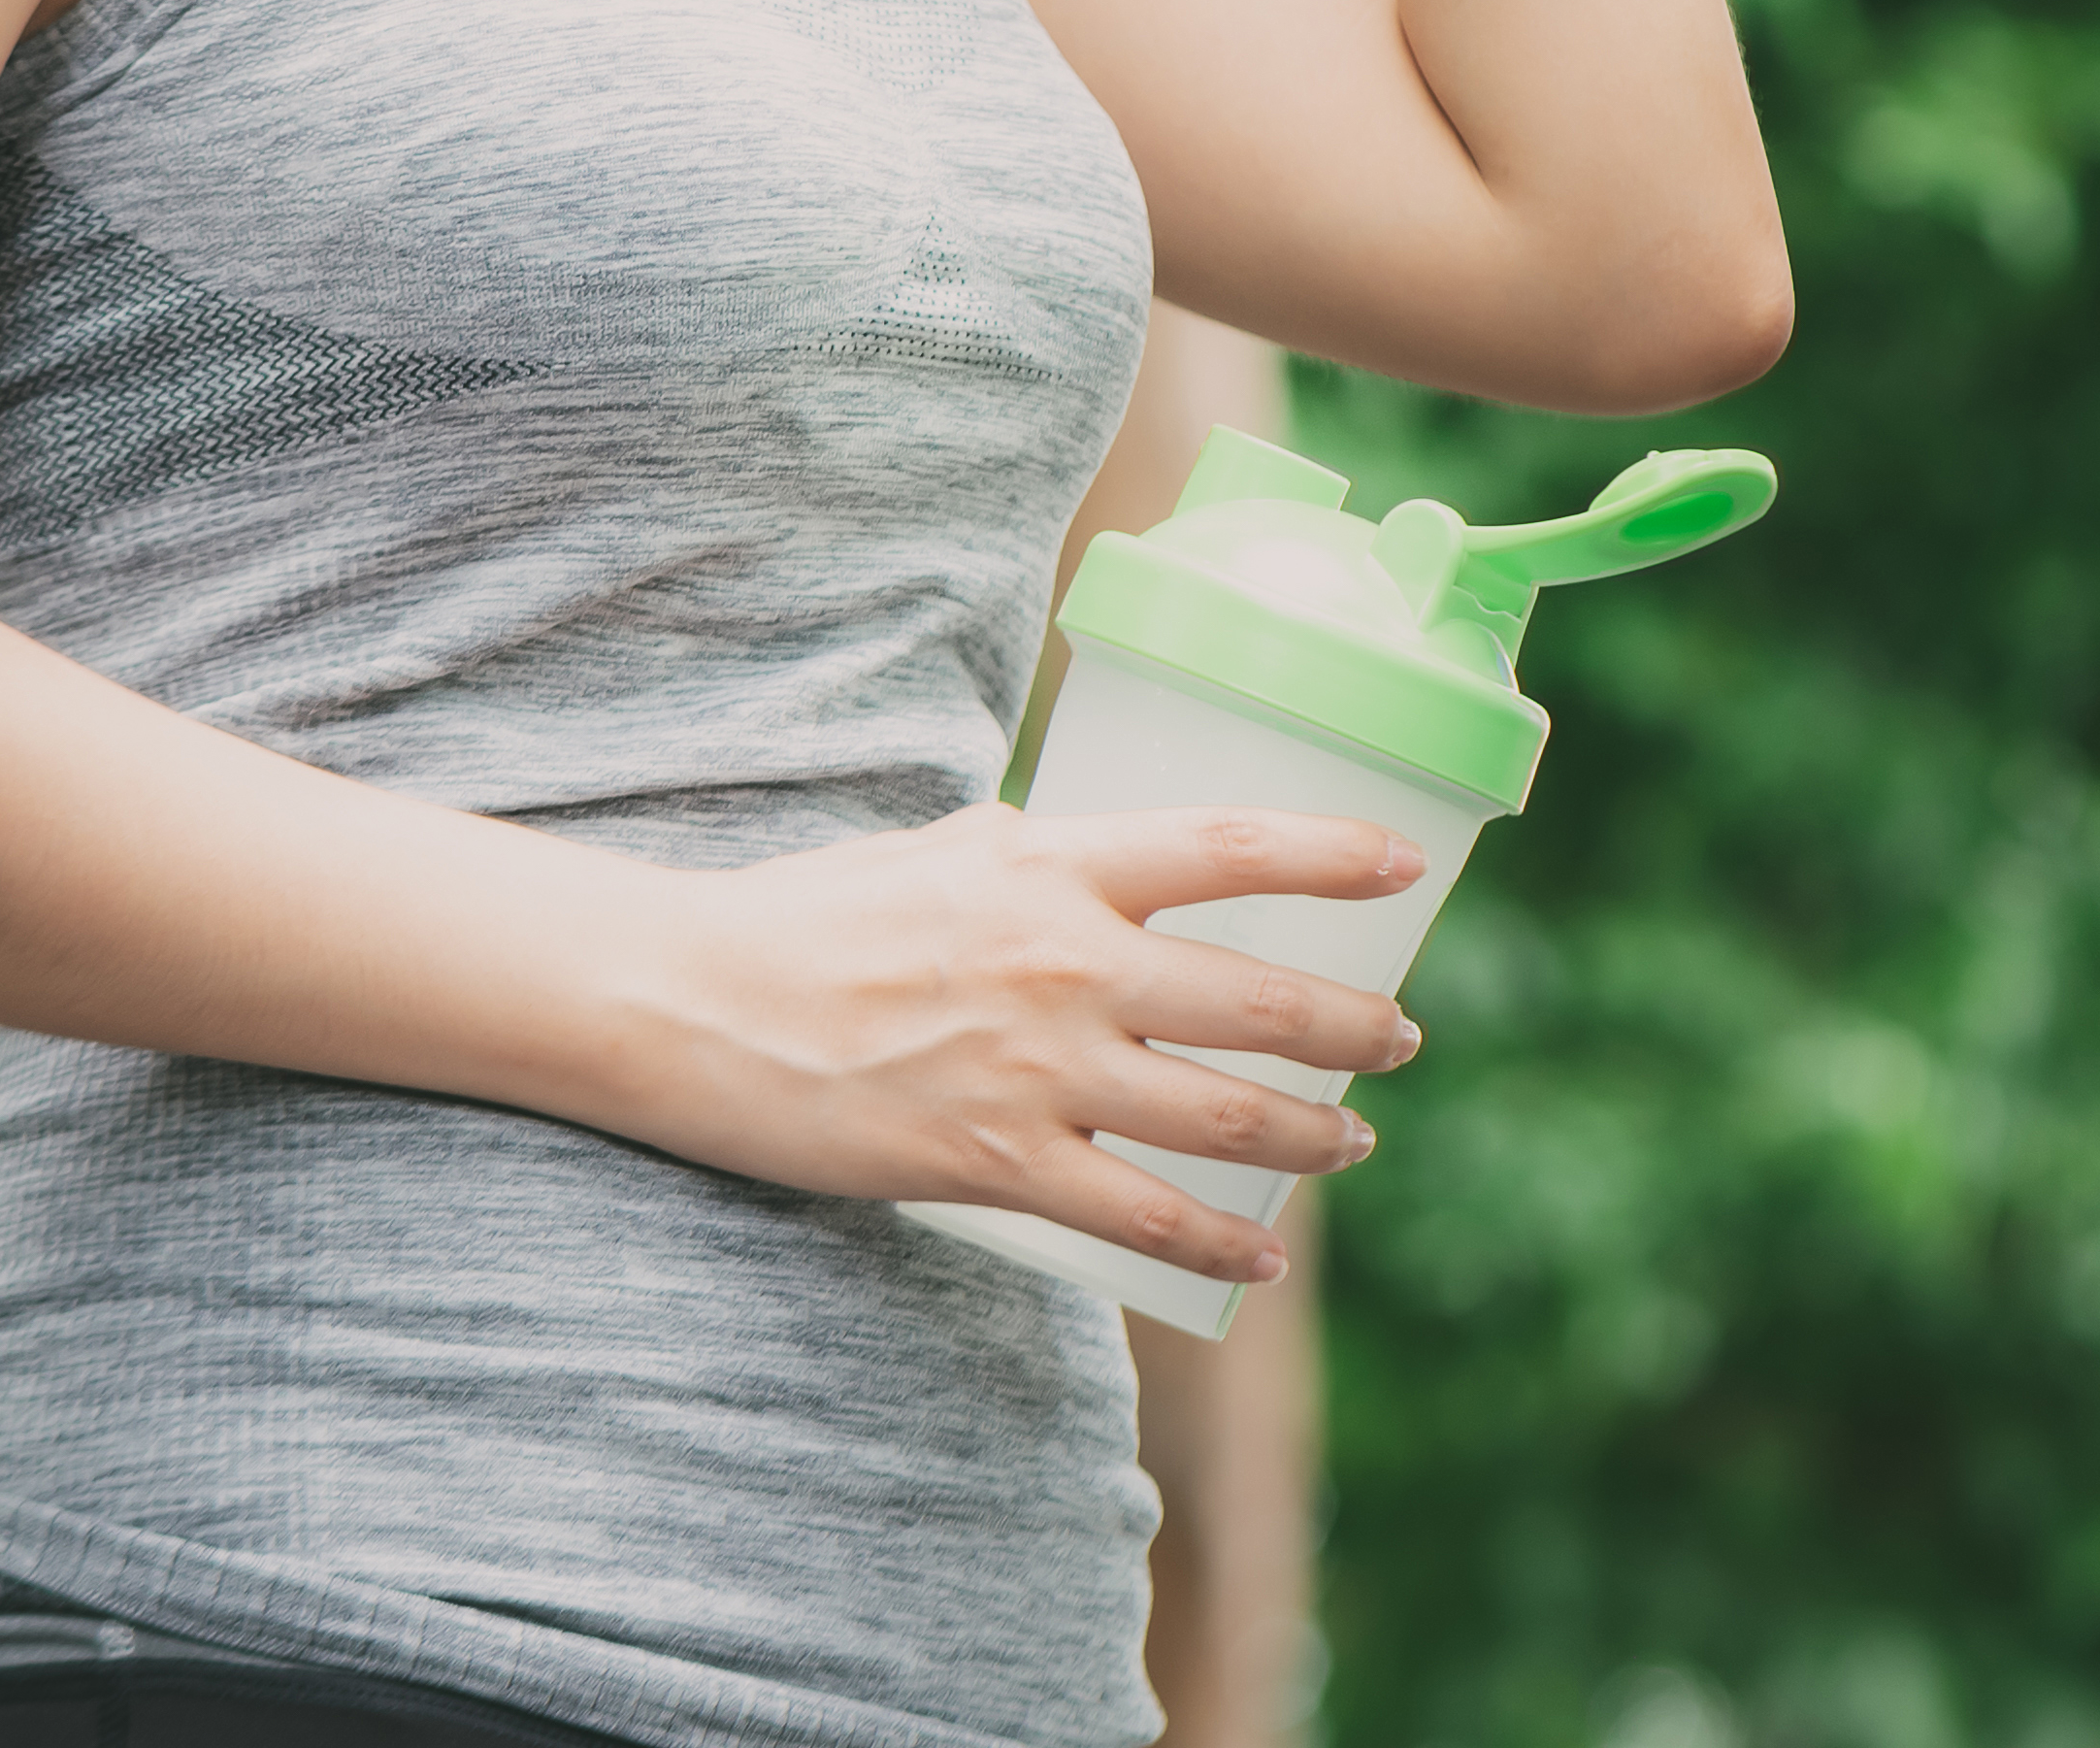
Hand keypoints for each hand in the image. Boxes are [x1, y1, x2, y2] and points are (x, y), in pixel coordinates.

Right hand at [620, 802, 1426, 1284]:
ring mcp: (1038, 1069)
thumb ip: (1033, 856)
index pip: (1227, 847)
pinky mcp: (998, 1162)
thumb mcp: (936, 847)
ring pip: (1224, 1113)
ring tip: (1356, 1137)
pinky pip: (1143, 1215)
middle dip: (1356, 1026)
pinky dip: (1220, 1240)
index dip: (1332, 854)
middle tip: (1402, 1036)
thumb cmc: (808, 915)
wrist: (695, 1001)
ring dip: (1314, 1132)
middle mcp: (1066, 962)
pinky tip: (1263, 1253)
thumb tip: (1100, 864)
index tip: (1405, 868)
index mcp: (1051, 866)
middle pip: (1260, 998)